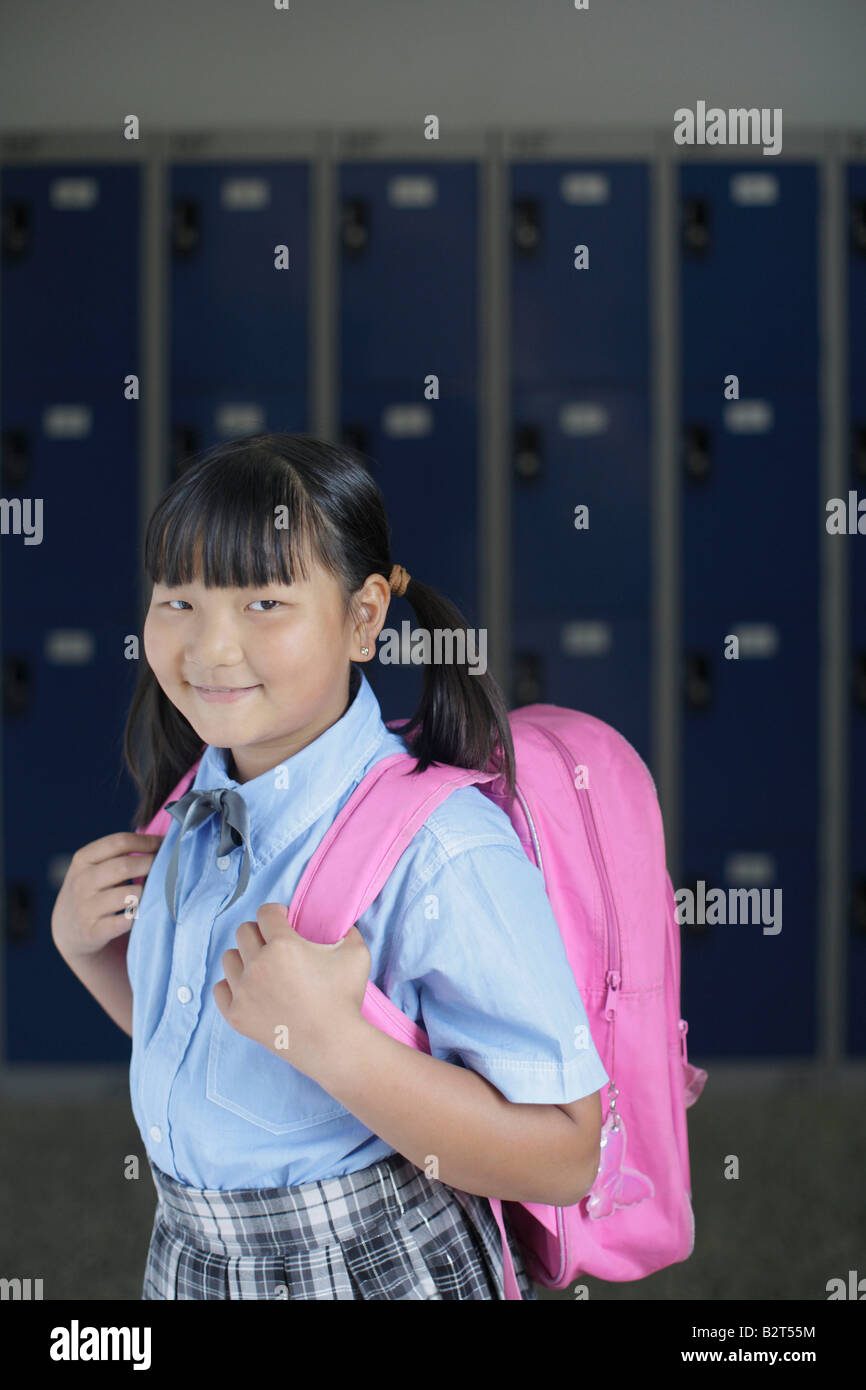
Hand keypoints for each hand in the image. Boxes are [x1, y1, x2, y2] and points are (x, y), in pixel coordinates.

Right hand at [51, 832, 165, 958]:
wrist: (66, 931)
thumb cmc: (91, 891)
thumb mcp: (93, 868)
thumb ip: (119, 854)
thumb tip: (163, 841)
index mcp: (83, 859)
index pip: (119, 842)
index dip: (147, 841)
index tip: (165, 843)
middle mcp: (81, 882)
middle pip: (125, 865)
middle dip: (152, 863)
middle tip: (168, 866)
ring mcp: (86, 908)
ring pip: (130, 894)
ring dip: (149, 891)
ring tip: (158, 890)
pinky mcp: (94, 932)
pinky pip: (127, 920)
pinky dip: (141, 914)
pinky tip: (147, 910)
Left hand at [213, 903, 371, 1081]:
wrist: (333, 1045)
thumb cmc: (345, 999)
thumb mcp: (357, 953)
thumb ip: (347, 930)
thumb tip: (340, 925)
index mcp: (283, 945)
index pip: (265, 912)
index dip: (277, 914)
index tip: (284, 922)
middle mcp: (258, 965)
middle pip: (244, 931)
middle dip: (260, 933)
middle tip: (275, 946)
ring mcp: (243, 992)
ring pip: (229, 958)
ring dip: (244, 957)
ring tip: (263, 968)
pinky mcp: (237, 1015)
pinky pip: (220, 988)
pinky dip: (232, 985)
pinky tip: (251, 989)